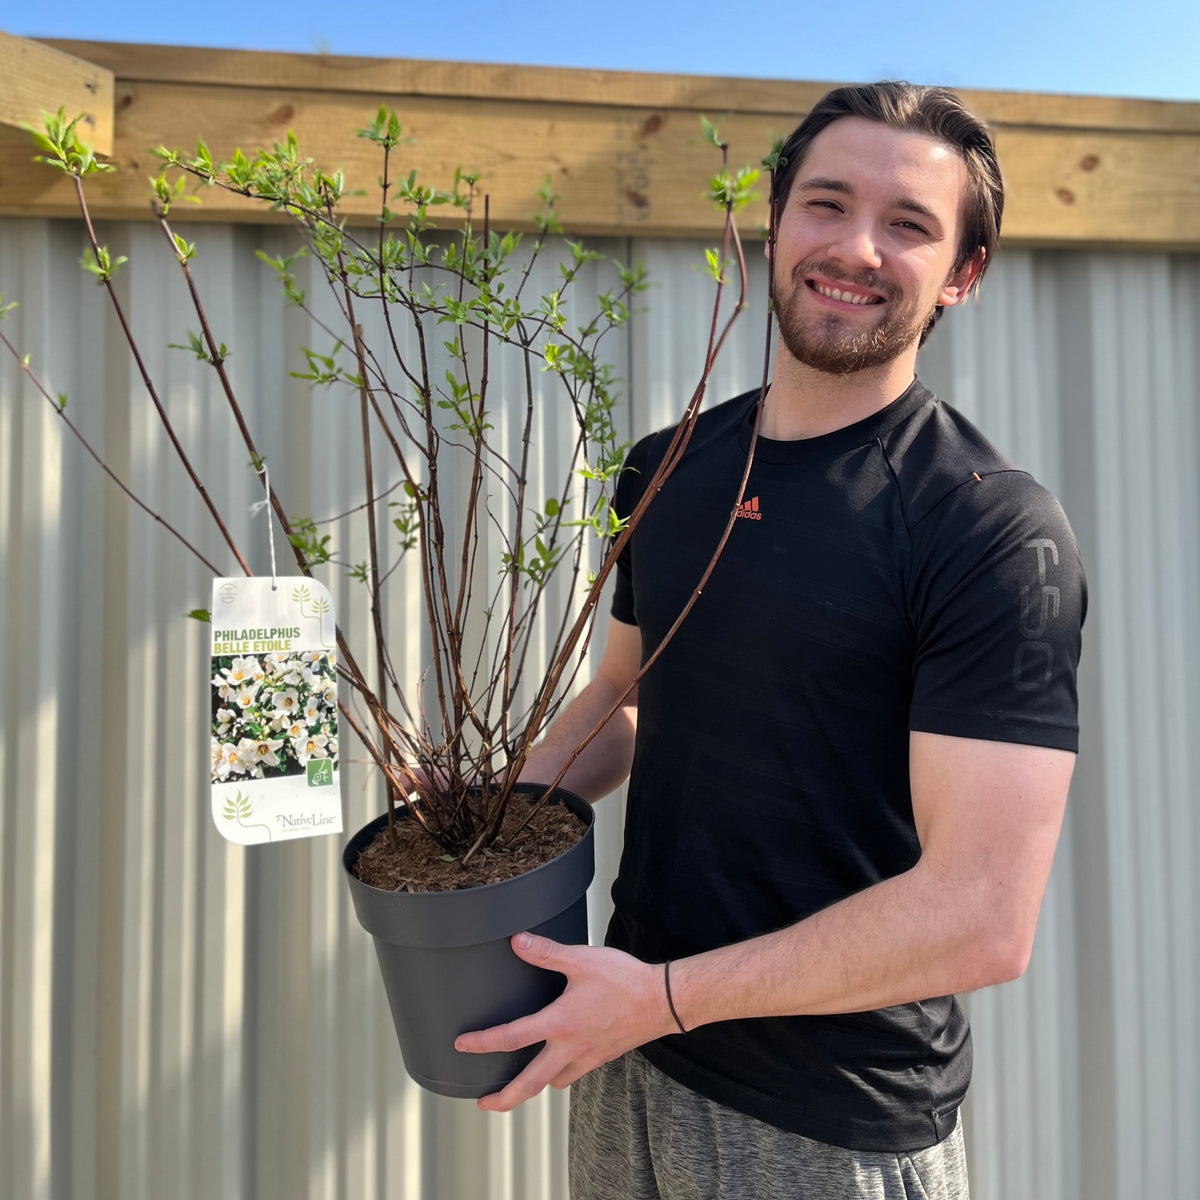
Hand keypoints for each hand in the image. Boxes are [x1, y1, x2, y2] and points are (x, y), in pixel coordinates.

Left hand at [454, 933, 676, 1111]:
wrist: (662, 1001)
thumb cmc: (625, 980)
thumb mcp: (581, 959)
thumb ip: (546, 952)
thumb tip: (518, 942)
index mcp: (560, 1024)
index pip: (512, 1038)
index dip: (483, 1042)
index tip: (463, 1046)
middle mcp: (570, 1048)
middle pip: (529, 1084)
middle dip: (503, 1098)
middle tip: (484, 1103)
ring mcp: (587, 1058)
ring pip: (552, 1083)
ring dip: (532, 1087)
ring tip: (519, 1083)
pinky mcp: (601, 1058)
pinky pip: (572, 1075)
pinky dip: (558, 1076)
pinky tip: (558, 1063)